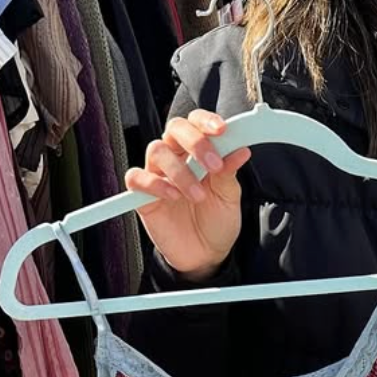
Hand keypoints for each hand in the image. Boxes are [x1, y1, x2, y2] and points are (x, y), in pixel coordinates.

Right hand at [124, 109, 250, 278]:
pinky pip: (136, 177)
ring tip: (197, 195)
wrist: (205, 255)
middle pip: (175, 128)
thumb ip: (229, 171)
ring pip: (156, 150)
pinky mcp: (143, 195)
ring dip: (180, 170)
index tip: (222, 130)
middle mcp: (177, 158)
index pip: (197, 122)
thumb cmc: (216, 221)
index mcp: (199, 152)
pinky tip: (173, 197)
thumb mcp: (229, 196)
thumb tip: (240, 148)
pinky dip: (154, 184)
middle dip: (195, 142)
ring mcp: (158, 175)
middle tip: (213, 165)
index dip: (207, 121)